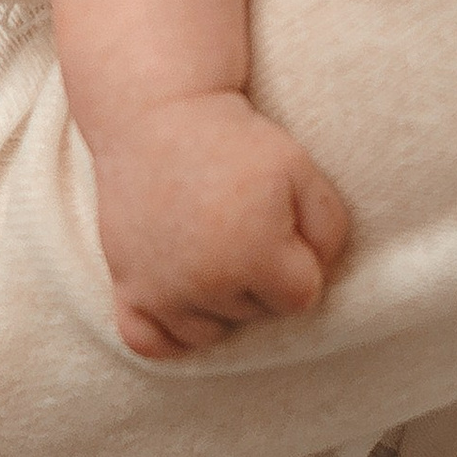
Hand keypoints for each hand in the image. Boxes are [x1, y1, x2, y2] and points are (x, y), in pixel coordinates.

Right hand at [90, 88, 348, 357]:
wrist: (155, 113)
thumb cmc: (235, 140)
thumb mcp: (301, 170)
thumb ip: (329, 231)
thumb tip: (320, 277)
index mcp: (256, 256)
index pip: (301, 298)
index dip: (299, 261)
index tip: (281, 224)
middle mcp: (206, 282)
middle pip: (255, 315)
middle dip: (257, 277)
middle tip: (237, 222)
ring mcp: (161, 289)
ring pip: (209, 333)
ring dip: (218, 302)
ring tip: (212, 249)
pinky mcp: (126, 285)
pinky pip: (149, 343)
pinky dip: (168, 332)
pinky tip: (182, 300)